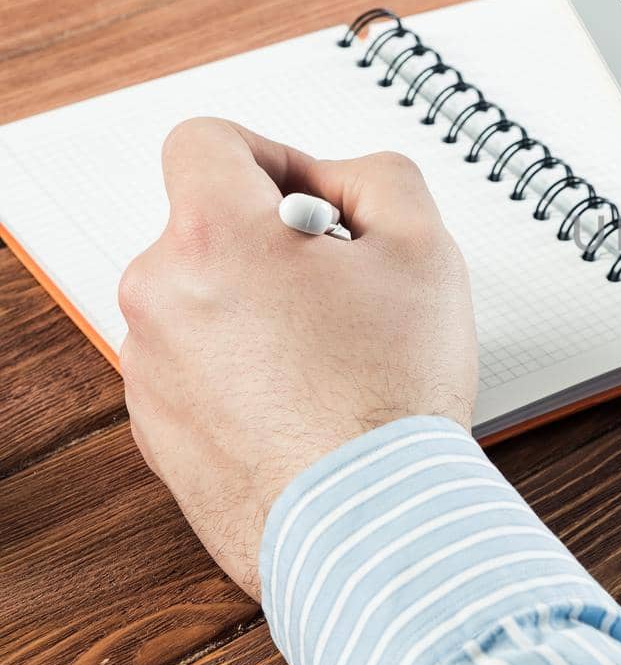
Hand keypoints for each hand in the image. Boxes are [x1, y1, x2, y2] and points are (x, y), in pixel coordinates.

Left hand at [118, 118, 476, 598]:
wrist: (366, 522)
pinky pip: (201, 369)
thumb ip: (382, 178)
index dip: (274, 155)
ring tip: (339, 355)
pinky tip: (314, 401)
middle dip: (278, 243)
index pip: (208, 143)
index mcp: (209, 238)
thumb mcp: (424, 248)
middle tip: (350, 288)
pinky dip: (249, 371)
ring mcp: (151, 371)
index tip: (315, 199)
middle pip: (211, 227)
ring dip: (263, 308)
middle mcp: (158, 298)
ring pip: (206, 301)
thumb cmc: (390, 398)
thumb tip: (348, 183)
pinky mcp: (159, 432)